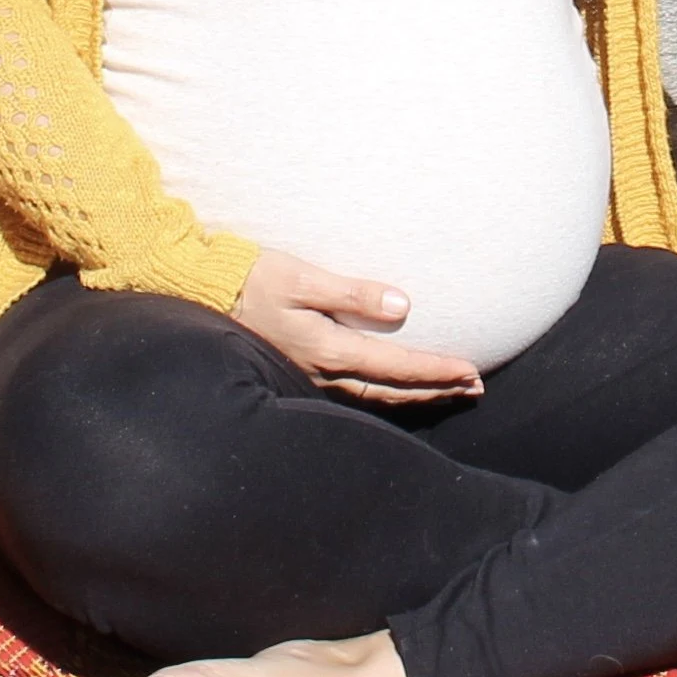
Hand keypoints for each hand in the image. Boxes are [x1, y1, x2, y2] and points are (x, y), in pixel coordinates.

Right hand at [229, 247, 483, 403]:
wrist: (202, 294)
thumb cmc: (252, 279)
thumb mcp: (304, 277)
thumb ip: (353, 293)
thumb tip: (403, 306)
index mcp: (328, 350)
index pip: (397, 367)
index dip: (437, 371)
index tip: (472, 372)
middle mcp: (323, 374)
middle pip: (392, 392)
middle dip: (436, 391)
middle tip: (474, 388)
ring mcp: (309, 379)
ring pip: (374, 399)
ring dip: (414, 396)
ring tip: (447, 392)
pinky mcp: (300, 373)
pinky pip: (354, 395)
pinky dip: (385, 395)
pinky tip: (395, 390)